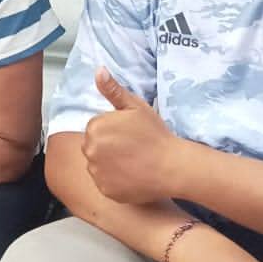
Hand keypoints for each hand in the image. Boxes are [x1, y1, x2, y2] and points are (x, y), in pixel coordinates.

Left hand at [82, 69, 184, 203]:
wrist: (172, 166)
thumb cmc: (155, 134)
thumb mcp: (135, 106)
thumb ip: (113, 90)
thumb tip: (98, 71)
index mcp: (95, 127)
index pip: (96, 128)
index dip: (113, 130)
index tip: (129, 134)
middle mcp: (90, 150)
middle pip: (93, 146)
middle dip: (108, 146)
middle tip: (132, 148)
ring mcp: (97, 172)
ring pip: (98, 165)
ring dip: (109, 164)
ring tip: (133, 162)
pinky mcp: (105, 190)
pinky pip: (105, 182)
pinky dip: (115, 180)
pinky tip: (132, 175)